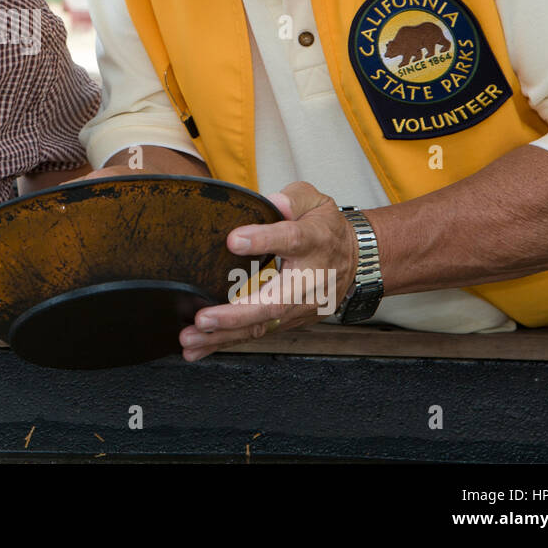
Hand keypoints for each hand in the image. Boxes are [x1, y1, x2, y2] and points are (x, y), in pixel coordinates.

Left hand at [179, 181, 358, 360]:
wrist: (357, 260)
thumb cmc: (324, 227)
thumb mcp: (314, 201)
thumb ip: (292, 199)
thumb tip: (272, 203)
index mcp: (313, 241)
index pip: (291, 240)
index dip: (264, 240)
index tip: (234, 241)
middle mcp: (308, 279)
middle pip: (274, 302)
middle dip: (236, 314)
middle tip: (202, 319)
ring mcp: (300, 306)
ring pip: (262, 325)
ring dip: (224, 335)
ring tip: (190, 339)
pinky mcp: (290, 321)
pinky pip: (257, 333)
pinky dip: (226, 342)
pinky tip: (198, 348)